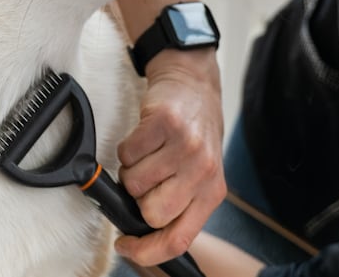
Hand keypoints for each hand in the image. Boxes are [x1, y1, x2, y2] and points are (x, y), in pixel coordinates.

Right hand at [116, 47, 225, 266]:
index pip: (177, 239)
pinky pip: (126, 153)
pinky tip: (144, 139)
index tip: (126, 247)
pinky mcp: (164, 123)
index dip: (146, 252)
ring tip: (147, 155)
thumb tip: (143, 232)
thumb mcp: (200, 173)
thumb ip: (180, 203)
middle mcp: (202, 171)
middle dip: (139, 199)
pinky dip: (127, 149)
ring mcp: (184, 146)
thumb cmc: (194, 132)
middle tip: (147, 180)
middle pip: (151, 213)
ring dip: (131, 171)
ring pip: (134, 183)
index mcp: (212, 193)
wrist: (194, 85)